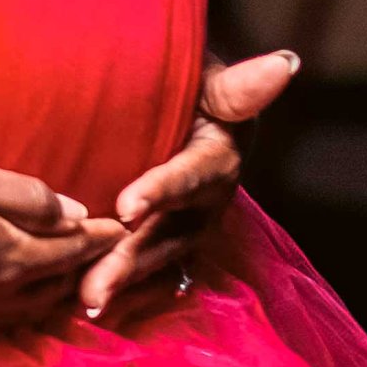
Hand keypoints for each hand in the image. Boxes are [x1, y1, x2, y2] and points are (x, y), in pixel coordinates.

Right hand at [0, 145, 107, 336]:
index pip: (72, 249)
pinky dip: (19, 309)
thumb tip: (77, 214)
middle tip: (109, 259)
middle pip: (56, 286)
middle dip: (86, 270)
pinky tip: (14, 300)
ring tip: (71, 283)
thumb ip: (28, 199)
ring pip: (28, 310)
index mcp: (11, 257)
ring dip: (55, 294)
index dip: (100, 237)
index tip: (124, 228)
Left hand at [78, 49, 300, 326]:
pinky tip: (80, 302)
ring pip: (155, 259)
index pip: (191, 177)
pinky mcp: (165, 243)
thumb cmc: (195, 88)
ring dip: (122, 281)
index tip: (126, 208)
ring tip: (88, 301)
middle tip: (96, 284)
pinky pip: (144, 270)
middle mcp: (207, 203)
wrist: (187, 110)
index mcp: (218, 160)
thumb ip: (240, 84)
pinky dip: (117, 286)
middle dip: (132, 259)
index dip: (161, 191)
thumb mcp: (215, 83)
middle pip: (170, 233)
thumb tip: (287, 63)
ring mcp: (187, 228)